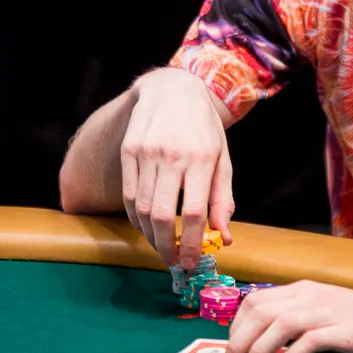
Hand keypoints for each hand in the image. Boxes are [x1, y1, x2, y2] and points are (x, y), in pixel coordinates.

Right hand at [119, 68, 234, 268]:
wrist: (173, 89)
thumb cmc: (203, 128)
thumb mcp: (222, 159)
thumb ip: (222, 198)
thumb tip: (225, 237)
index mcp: (201, 158)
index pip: (193, 212)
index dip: (190, 243)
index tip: (191, 262)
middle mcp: (172, 156)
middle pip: (162, 215)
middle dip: (167, 247)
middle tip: (173, 262)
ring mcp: (146, 153)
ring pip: (141, 209)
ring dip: (150, 236)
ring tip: (161, 246)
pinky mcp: (128, 151)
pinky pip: (127, 195)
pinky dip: (135, 217)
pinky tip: (146, 226)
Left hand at [220, 279, 352, 352]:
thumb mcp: (322, 308)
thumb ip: (294, 316)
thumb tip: (258, 339)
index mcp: (302, 289)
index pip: (255, 300)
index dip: (235, 327)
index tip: (229, 351)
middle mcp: (311, 295)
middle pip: (261, 313)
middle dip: (238, 343)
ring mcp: (328, 312)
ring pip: (279, 326)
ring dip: (258, 352)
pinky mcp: (345, 331)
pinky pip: (308, 342)